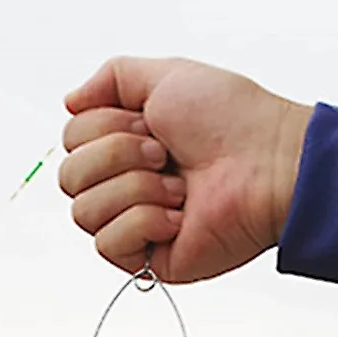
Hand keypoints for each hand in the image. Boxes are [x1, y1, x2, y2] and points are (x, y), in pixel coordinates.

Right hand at [59, 56, 312, 283]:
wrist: (268, 165)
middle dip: (116, 156)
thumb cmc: (233, 122)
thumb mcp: (164, 75)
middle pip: (69, 177)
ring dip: (134, 189)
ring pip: (84, 211)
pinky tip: (179, 218)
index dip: (104, 126)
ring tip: (178, 188)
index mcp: (127, 146)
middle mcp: (127, 186)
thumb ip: (111, 77)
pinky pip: (107, 244)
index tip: (151, 123)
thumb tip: (69, 102)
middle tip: (164, 154)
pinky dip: (143, 222)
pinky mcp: (149, 260)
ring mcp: (137, 226)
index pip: (71, 141)